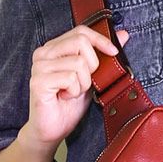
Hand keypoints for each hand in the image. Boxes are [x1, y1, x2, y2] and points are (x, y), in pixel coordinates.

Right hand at [26, 24, 130, 147]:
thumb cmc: (69, 104)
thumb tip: (123, 34)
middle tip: (83, 84)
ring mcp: (39, 66)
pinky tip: (65, 98)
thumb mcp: (91, 76)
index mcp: (54, 48)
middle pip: (81, 42)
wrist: (53, 130)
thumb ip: (103, 55)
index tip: (113, 53)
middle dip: (92, 66)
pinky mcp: (38, 81)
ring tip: (72, 93)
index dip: (100, 39)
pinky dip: (74, 92)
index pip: (81, 31)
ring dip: (83, 83)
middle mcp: (43, 53)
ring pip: (78, 63)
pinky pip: (70, 78)